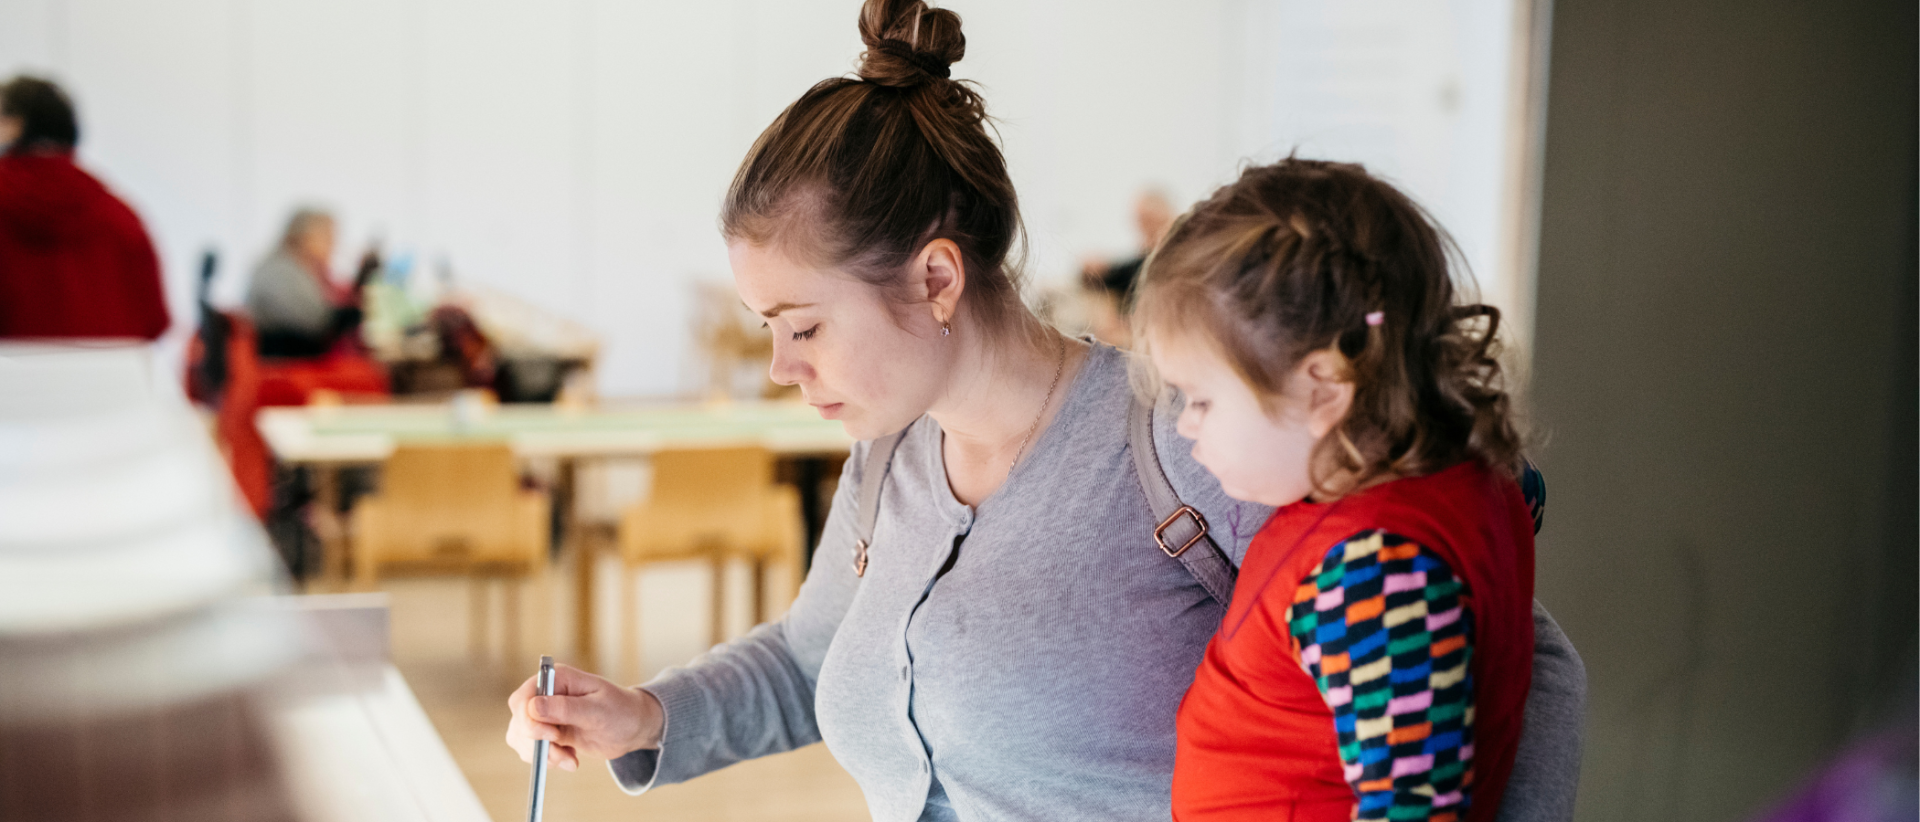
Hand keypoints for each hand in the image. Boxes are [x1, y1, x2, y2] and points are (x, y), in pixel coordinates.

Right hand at [505, 664, 662, 771]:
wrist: (632, 728)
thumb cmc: (620, 711)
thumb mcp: (597, 710)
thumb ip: (566, 709)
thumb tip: (533, 707)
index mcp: (557, 679)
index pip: (524, 698)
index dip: (529, 719)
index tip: (552, 736)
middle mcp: (545, 694)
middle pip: (519, 720)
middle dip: (537, 743)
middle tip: (563, 755)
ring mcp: (543, 714)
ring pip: (521, 738)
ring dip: (542, 755)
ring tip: (570, 759)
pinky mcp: (546, 732)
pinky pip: (532, 749)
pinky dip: (548, 760)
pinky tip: (570, 759)